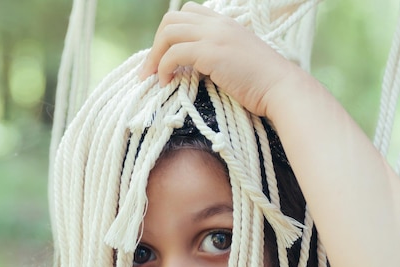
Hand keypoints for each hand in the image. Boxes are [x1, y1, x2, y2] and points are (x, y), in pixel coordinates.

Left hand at [139, 1, 298, 118]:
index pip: (187, 14)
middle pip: (171, 19)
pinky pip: (174, 53)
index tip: (165, 59)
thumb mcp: (239, 62)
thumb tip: (196, 71)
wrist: (280, 88)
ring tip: (153, 78)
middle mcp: (218, 24)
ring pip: (169, 32)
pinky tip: (166, 82)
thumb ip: (219, 57)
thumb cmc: (263, 84)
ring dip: (154, 56)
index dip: (170, 35)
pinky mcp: (211, 53)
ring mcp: (214, 36)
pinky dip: (163, 67)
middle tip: (151, 70)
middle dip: (156, 44)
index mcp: (225, 23)